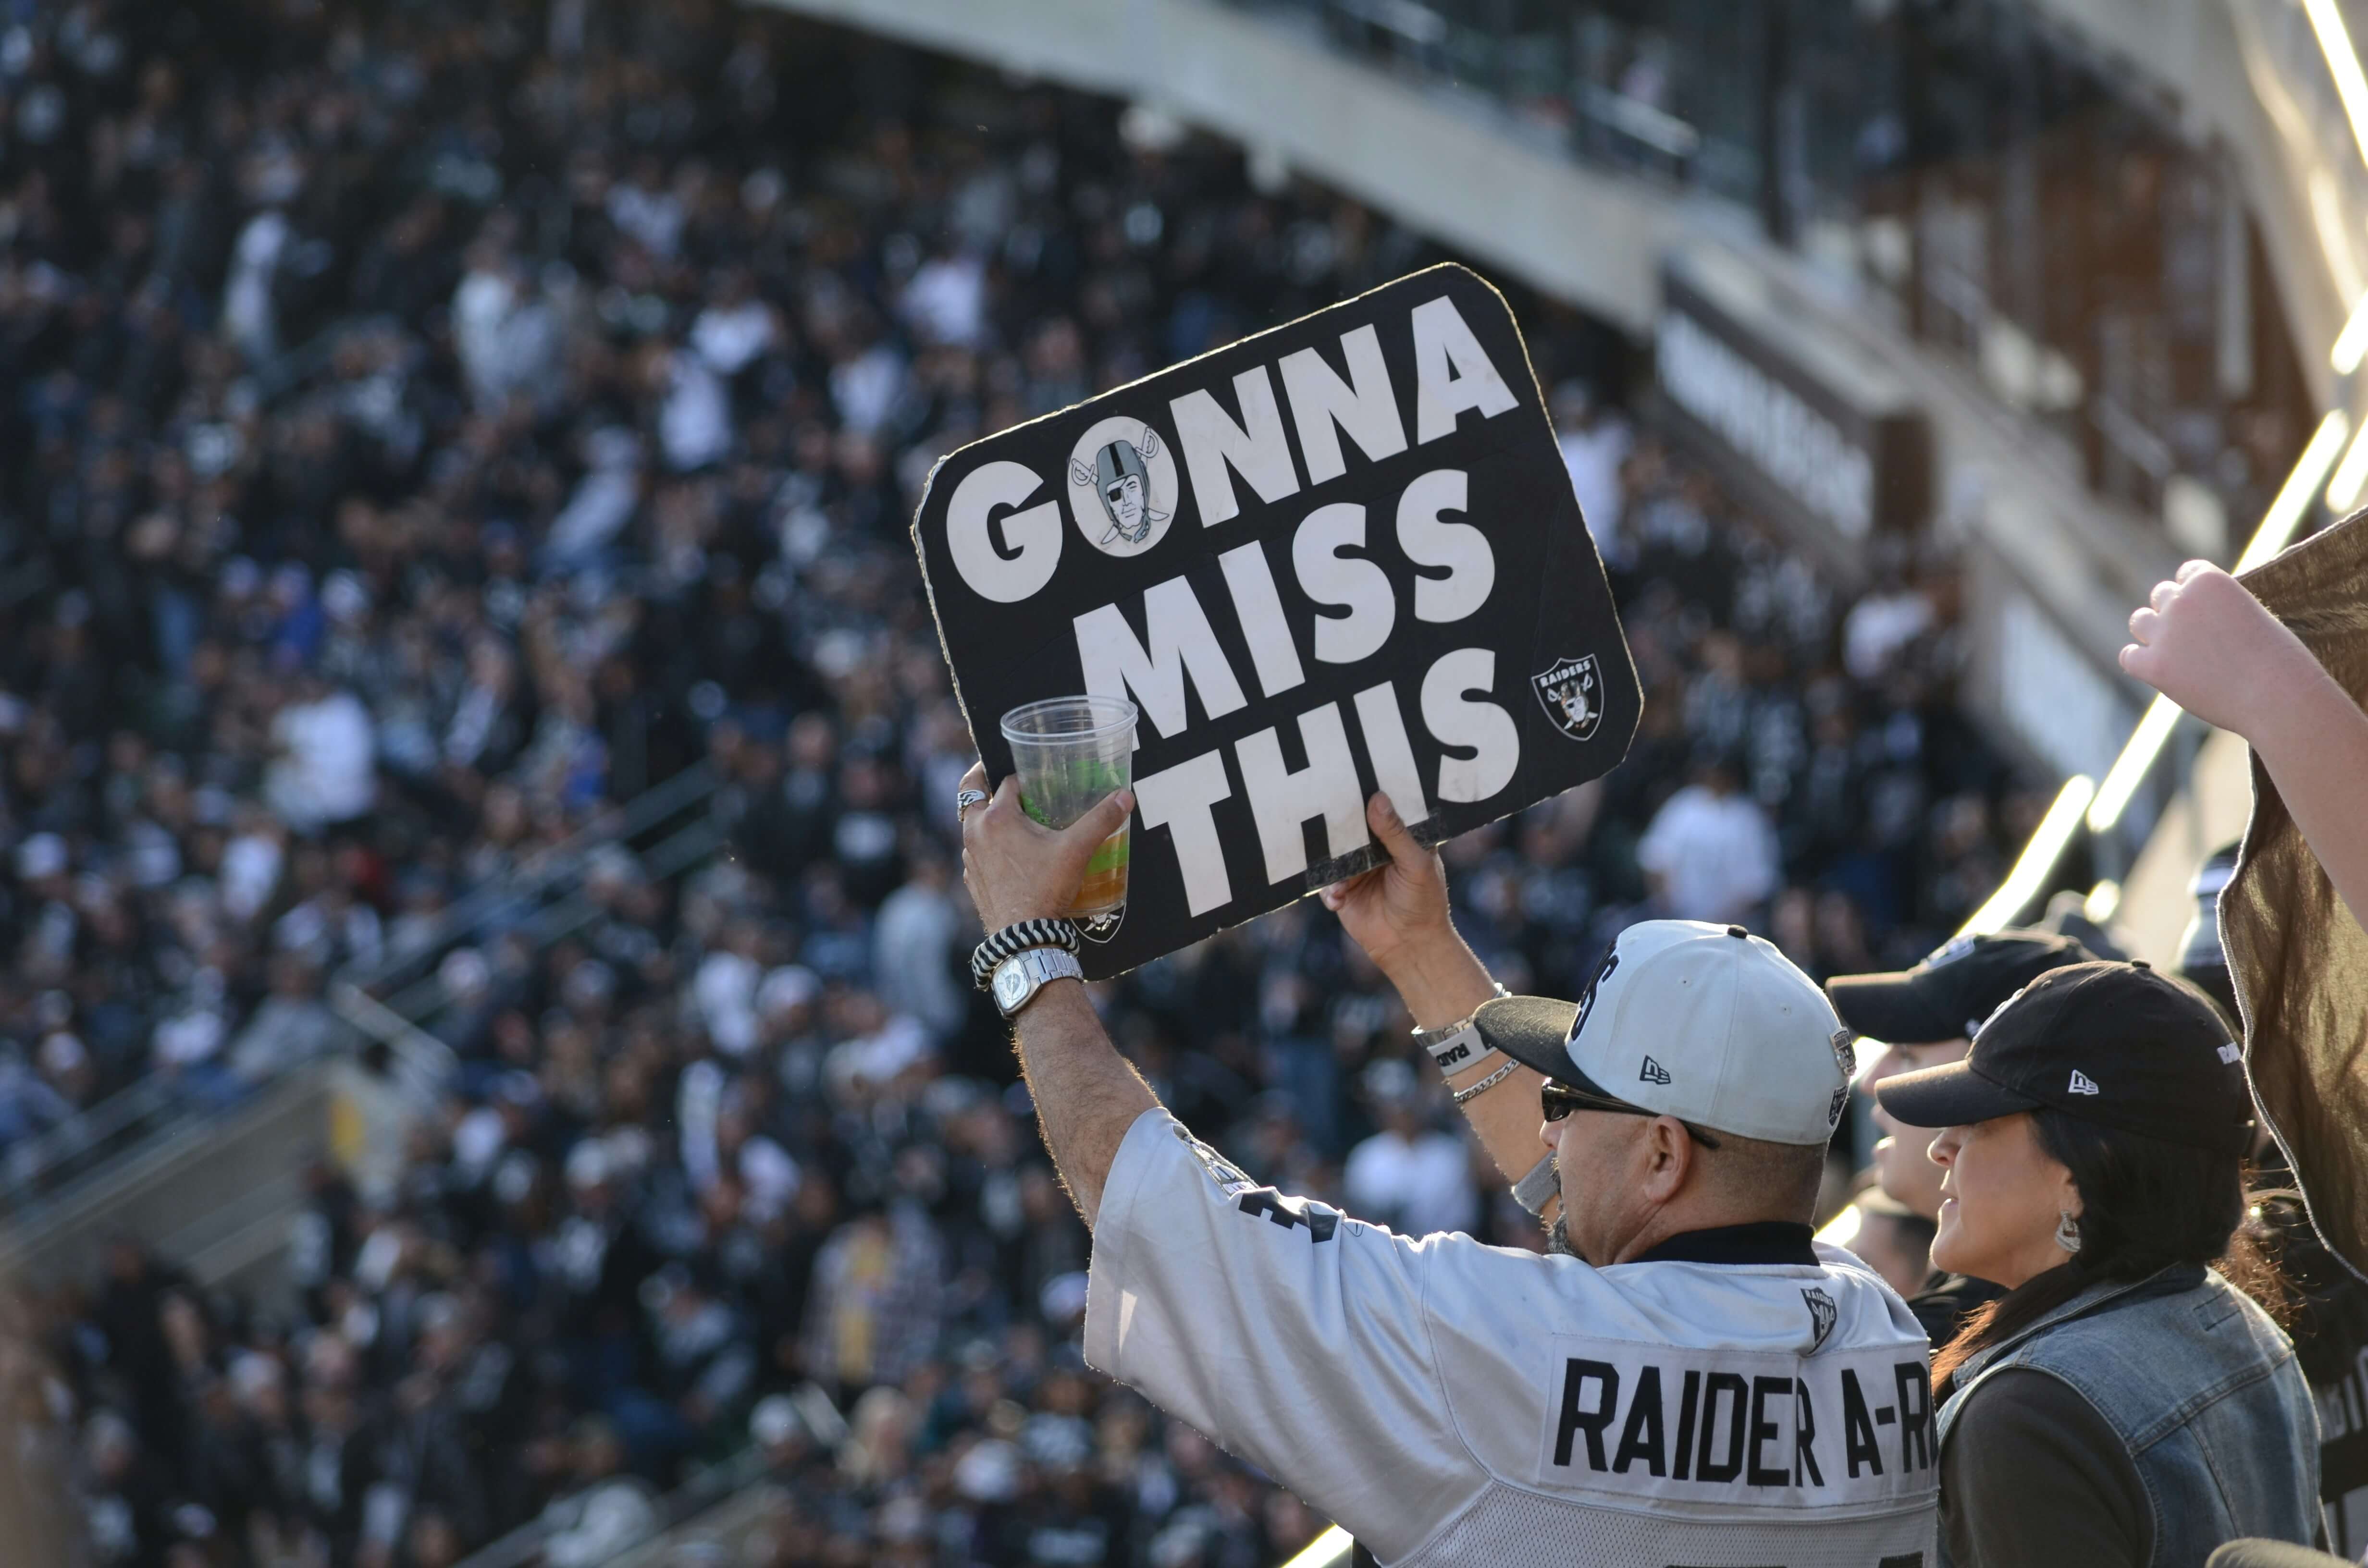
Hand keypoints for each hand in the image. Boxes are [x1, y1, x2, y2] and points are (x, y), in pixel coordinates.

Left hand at [957, 762, 1133, 929]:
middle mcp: (975, 833)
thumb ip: (1101, 820)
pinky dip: (988, 847)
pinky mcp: (971, 879)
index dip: (1024, 777)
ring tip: (1013, 822)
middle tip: (1001, 780)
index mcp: (997, 817)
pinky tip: (1009, 856)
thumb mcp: (1076, 850)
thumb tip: (1125, 797)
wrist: (1022, 937)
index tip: (1037, 781)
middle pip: (972, 795)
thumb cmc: (1045, 889)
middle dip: (985, 783)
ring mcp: (969, 857)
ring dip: (988, 819)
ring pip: (973, 826)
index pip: (1006, 781)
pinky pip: (975, 853)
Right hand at [1320, 792, 1450, 972]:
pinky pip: (1326, 884)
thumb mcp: (1415, 863)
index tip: (1353, 781)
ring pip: (1334, 856)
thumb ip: (1395, 833)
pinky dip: (1330, 891)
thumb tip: (1376, 799)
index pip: (1382, 810)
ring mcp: (1357, 871)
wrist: (1411, 946)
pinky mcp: (1343, 893)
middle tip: (1330, 819)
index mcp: (1400, 839)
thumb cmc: (1424, 902)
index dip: (1369, 797)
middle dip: (1341, 827)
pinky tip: (1339, 899)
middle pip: (1353, 829)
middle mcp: (1377, 851)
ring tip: (1342, 880)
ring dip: (1333, 864)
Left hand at [2121, 561, 2317, 738]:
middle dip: (2174, 610)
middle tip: (2194, 635)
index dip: (2196, 591)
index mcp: (2209, 580)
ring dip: (2152, 631)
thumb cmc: (2278, 659)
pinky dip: (2139, 661)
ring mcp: (2164, 632)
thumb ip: (2219, 608)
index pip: (2188, 573)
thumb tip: (2198, 616)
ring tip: (2173, 649)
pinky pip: (2129, 656)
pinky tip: (2154, 668)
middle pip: (2162, 595)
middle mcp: (2181, 600)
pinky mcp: (2154, 666)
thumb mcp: (2252, 615)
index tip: (2207, 610)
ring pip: (2140, 621)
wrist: (2278, 695)